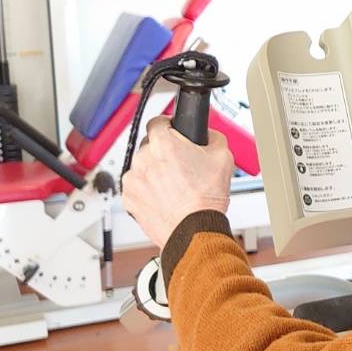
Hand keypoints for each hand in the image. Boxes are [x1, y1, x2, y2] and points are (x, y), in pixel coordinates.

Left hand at [122, 116, 232, 250]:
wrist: (193, 229)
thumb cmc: (206, 197)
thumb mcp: (223, 156)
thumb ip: (212, 137)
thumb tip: (207, 134)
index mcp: (164, 143)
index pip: (158, 121)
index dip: (168, 125)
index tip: (173, 131)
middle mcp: (143, 157)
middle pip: (151, 146)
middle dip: (164, 153)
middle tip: (181, 166)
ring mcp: (132, 178)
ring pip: (142, 167)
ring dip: (154, 173)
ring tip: (175, 187)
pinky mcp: (128, 198)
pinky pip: (137, 187)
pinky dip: (147, 191)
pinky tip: (165, 198)